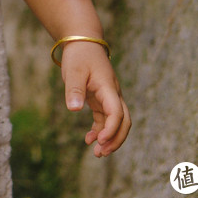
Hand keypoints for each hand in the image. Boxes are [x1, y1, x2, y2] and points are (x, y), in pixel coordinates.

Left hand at [60, 41, 131, 156]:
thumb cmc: (79, 56)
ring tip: (97, 153)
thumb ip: (74, 90)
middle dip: (115, 139)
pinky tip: (89, 139)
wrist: (83, 43)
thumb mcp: (74, 71)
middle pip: (124, 121)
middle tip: (101, 153)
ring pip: (116, 122)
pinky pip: (106, 119)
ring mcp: (108, 97)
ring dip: (109, 138)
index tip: (100, 141)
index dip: (111, 129)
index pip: (117, 112)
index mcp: (108, 88)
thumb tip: (74, 110)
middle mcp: (113, 94)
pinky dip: (100, 130)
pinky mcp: (101, 99)